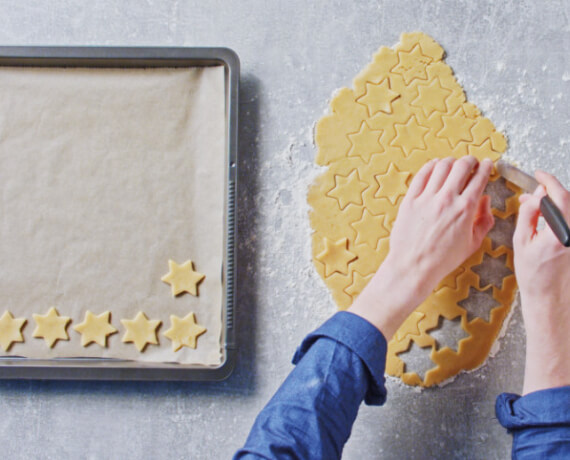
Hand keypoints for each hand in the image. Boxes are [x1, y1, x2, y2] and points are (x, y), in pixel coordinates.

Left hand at [349, 156, 493, 338]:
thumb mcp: (473, 243)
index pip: (479, 178)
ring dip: (451, 161)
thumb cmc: (443, 259)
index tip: (488, 164)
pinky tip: (435, 166)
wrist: (414, 266)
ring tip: (453, 164)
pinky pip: (421, 175)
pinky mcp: (410, 200)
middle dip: (470, 161)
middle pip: (462, 166)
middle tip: (471, 162)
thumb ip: (484, 220)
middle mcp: (446, 199)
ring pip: (441, 166)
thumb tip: (485, 200)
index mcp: (465, 209)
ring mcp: (426, 198)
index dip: (486, 167)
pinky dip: (430, 166)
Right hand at [513, 171, 569, 393]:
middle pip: (568, 201)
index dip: (549, 182)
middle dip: (552, 190)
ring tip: (539, 205)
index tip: (539, 175)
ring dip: (556, 202)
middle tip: (536, 188)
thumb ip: (528, 215)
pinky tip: (547, 217)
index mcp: (560, 232)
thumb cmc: (533, 275)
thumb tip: (533, 196)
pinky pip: (569, 220)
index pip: (559, 197)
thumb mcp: (522, 241)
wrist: (548, 296)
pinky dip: (559, 214)